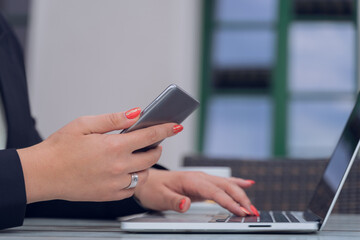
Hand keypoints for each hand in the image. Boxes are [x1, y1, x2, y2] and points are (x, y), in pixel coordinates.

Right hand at [17, 108, 181, 203]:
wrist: (42, 174)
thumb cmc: (59, 148)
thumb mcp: (85, 124)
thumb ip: (114, 119)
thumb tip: (136, 113)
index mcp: (114, 146)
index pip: (151, 135)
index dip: (167, 129)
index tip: (176, 125)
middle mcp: (118, 166)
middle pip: (152, 156)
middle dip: (156, 147)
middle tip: (150, 141)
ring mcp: (115, 183)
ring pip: (144, 174)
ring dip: (146, 164)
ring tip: (136, 156)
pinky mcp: (110, 195)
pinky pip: (132, 188)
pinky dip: (133, 178)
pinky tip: (124, 170)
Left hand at [134, 169, 257, 216]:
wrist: (147, 180)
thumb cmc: (152, 188)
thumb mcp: (159, 198)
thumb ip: (174, 201)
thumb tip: (187, 204)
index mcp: (191, 180)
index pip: (215, 191)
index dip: (230, 201)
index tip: (241, 211)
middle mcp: (200, 177)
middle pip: (226, 187)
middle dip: (241, 199)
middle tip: (252, 213)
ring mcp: (202, 179)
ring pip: (227, 185)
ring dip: (241, 194)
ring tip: (253, 207)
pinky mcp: (203, 184)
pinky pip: (223, 183)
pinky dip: (236, 183)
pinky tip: (247, 184)